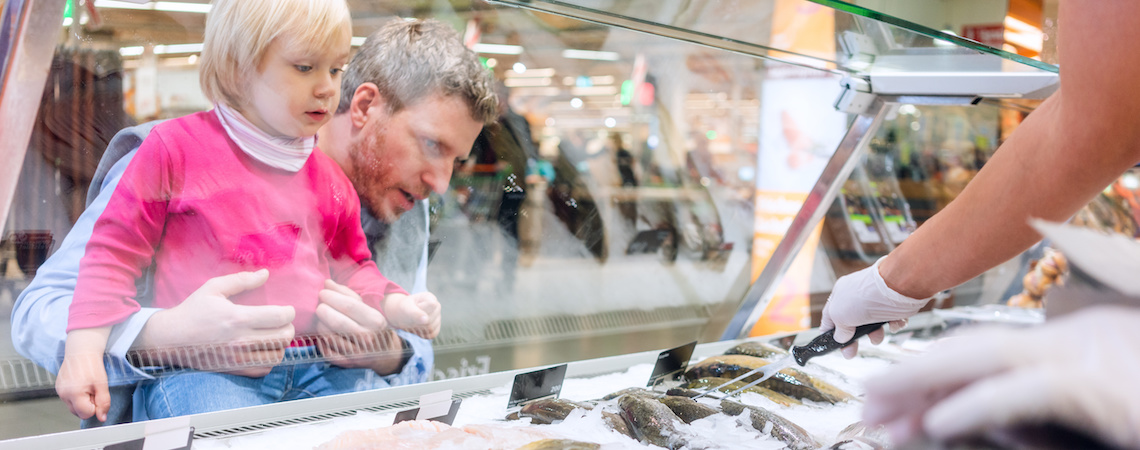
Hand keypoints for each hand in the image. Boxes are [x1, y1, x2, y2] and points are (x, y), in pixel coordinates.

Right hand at [56, 328, 111, 420]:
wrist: (81, 351)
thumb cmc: (92, 365)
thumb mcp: (102, 384)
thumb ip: (103, 402)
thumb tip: (102, 417)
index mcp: (74, 394)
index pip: (86, 414)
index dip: (95, 407)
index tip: (97, 395)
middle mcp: (63, 394)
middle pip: (78, 412)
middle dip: (88, 405)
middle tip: (93, 390)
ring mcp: (59, 391)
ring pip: (73, 406)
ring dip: (82, 401)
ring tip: (87, 386)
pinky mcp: (58, 388)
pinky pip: (69, 399)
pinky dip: (76, 396)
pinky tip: (81, 384)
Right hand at [134, 269, 295, 376]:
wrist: (170, 339)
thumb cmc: (192, 311)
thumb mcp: (213, 288)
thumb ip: (241, 280)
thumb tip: (266, 274)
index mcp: (237, 318)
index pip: (279, 317)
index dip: (289, 312)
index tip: (286, 309)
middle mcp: (241, 341)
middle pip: (284, 338)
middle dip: (288, 327)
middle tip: (281, 322)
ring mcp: (239, 358)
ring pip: (278, 355)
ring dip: (281, 344)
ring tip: (273, 335)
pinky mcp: (235, 370)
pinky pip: (265, 369)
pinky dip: (270, 359)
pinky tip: (263, 349)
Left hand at [314, 280, 406, 374]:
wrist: (385, 353)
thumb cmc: (374, 326)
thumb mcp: (368, 308)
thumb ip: (347, 294)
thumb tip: (327, 283)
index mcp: (375, 320)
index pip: (349, 306)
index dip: (332, 297)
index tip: (323, 292)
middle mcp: (367, 338)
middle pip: (337, 322)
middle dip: (323, 310)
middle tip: (319, 306)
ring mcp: (357, 353)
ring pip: (328, 337)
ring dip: (320, 325)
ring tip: (321, 319)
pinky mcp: (347, 363)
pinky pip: (326, 352)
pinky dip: (320, 342)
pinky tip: (322, 335)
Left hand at [382, 292, 440, 339]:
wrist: (402, 314)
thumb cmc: (404, 308)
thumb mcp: (406, 308)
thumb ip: (415, 313)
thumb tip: (426, 320)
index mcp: (429, 297)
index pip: (432, 305)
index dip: (421, 310)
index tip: (413, 308)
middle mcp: (437, 307)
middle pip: (430, 320)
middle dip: (418, 321)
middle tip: (411, 316)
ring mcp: (438, 317)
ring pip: (431, 328)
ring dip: (419, 328)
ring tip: (414, 321)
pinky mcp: (436, 328)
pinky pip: (432, 334)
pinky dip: (423, 334)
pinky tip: (417, 328)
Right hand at [820, 256, 926, 357]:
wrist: (896, 288)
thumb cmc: (864, 298)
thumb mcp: (840, 315)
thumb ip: (838, 329)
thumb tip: (840, 338)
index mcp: (841, 294)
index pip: (830, 315)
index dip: (829, 331)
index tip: (831, 346)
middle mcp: (858, 296)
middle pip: (852, 322)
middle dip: (853, 339)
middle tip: (851, 353)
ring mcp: (877, 300)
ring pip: (873, 324)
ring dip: (875, 334)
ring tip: (877, 337)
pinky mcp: (894, 304)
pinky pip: (892, 320)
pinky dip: (893, 325)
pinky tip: (894, 323)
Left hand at [864, 305, 1139, 448]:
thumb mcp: (1104, 394)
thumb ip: (1051, 393)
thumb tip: (992, 417)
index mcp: (1075, 336)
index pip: (986, 348)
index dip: (933, 368)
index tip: (889, 392)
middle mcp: (1075, 336)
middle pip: (973, 351)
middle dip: (913, 377)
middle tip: (865, 404)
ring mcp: (1089, 356)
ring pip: (985, 362)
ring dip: (926, 387)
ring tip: (881, 415)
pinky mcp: (1100, 386)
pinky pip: (1025, 393)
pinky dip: (978, 405)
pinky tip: (938, 424)